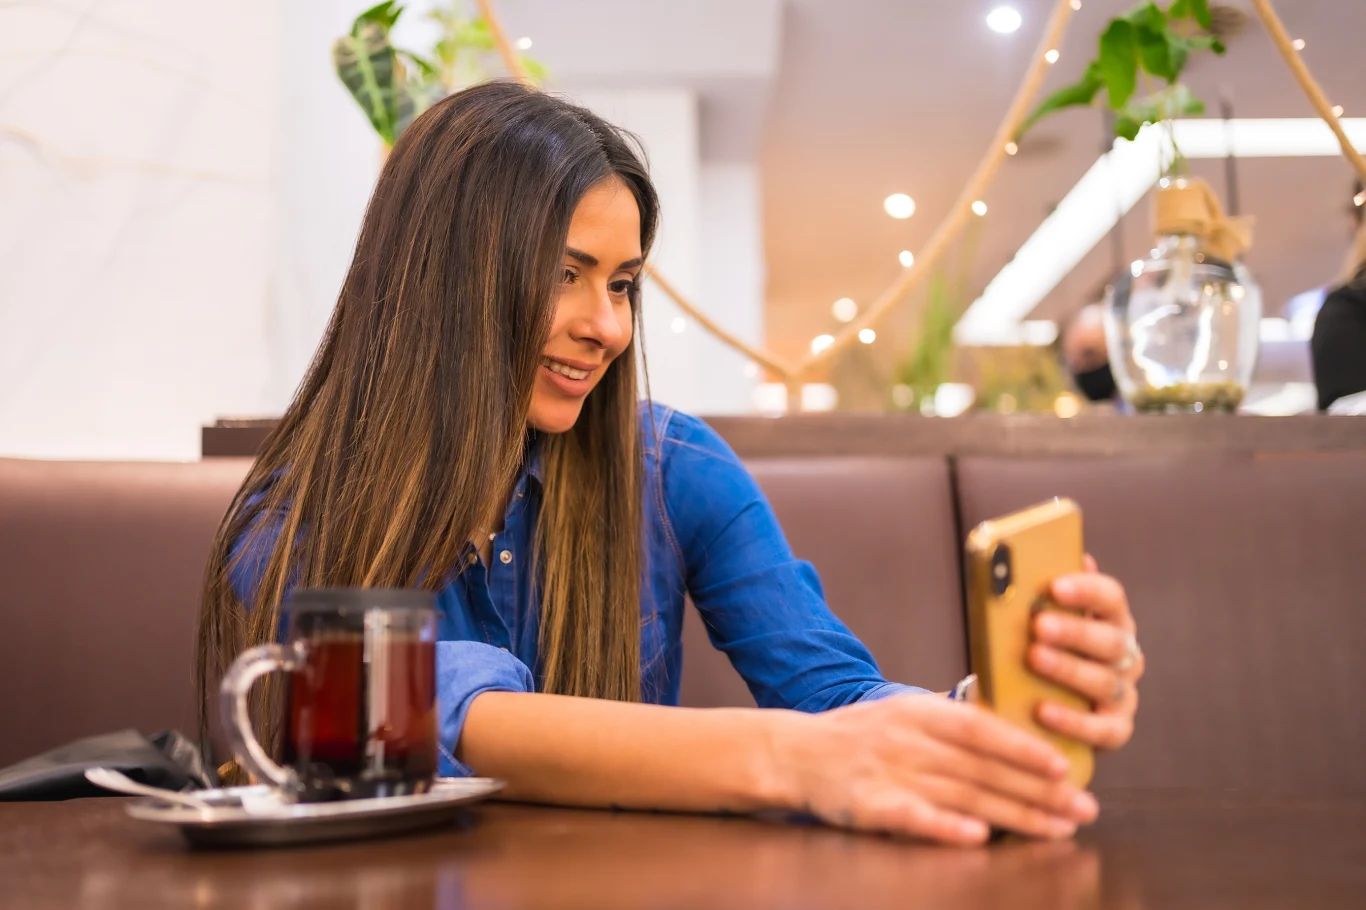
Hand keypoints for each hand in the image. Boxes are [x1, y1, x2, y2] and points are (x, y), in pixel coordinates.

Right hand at [774, 694, 1099, 845]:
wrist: (792, 752)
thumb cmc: (854, 736)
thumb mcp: (901, 712)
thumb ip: (948, 720)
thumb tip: (1007, 730)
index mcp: (918, 712)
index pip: (982, 728)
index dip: (1025, 747)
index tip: (1064, 766)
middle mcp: (908, 739)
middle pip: (984, 768)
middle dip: (1038, 791)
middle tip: (1081, 809)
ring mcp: (889, 772)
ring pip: (964, 795)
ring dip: (1015, 815)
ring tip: (1056, 830)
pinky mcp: (870, 805)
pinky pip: (915, 817)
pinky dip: (946, 826)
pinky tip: (977, 836)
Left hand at [1028, 555, 1143, 750]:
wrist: (1042, 705)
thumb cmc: (1041, 650)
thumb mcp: (1039, 621)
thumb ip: (1040, 596)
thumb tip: (1028, 563)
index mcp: (1112, 620)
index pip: (1110, 598)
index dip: (1087, 590)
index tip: (1055, 586)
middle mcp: (1126, 656)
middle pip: (1109, 640)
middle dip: (1074, 632)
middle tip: (1038, 625)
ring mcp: (1124, 694)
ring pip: (1104, 681)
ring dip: (1068, 669)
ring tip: (1034, 658)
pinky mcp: (1116, 729)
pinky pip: (1100, 729)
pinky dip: (1072, 721)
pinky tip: (1042, 710)